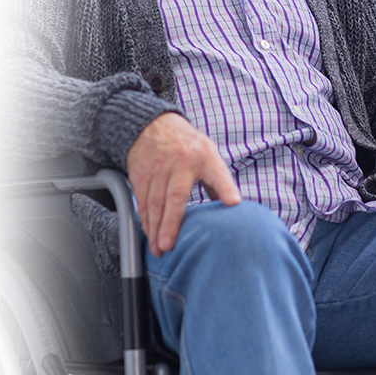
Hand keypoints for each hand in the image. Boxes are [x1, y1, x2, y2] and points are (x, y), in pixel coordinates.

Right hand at [126, 112, 240, 255]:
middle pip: (175, 197)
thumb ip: (219, 180)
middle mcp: (180, 162)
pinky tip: (149, 233)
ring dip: (155, 228)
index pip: (217, 173)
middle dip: (171, 223)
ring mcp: (158, 168)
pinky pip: (142, 201)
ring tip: (158, 249)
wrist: (153, 125)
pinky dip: (144, 220)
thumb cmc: (187, 145)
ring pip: (154, 203)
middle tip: (169, 246)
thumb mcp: (209, 154)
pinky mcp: (141, 174)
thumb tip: (233, 205)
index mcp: (204, 156)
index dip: (226, 187)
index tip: (234, 202)